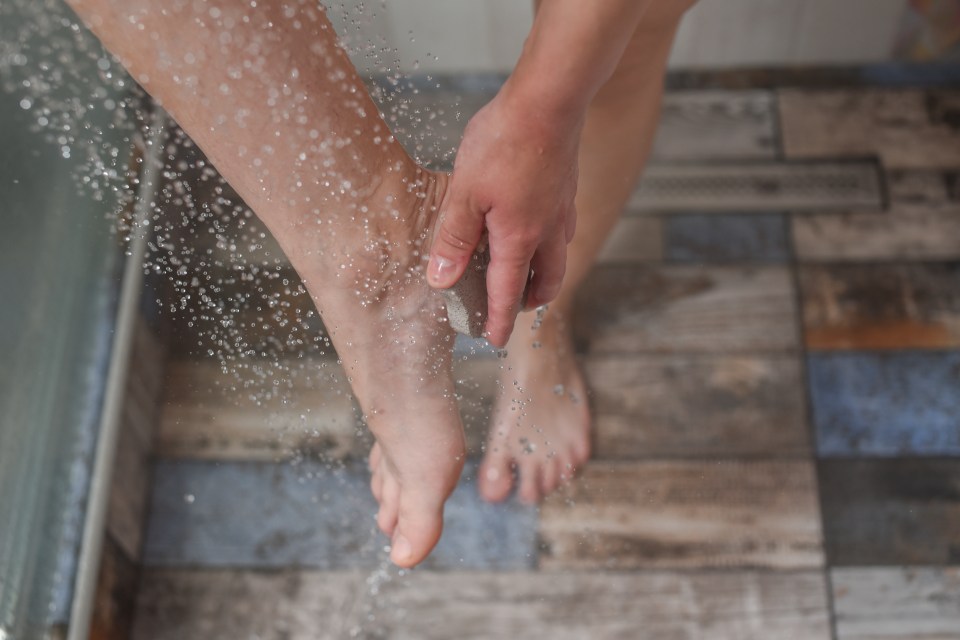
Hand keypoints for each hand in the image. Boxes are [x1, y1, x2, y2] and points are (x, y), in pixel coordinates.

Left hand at [427, 88, 580, 346]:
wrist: (549, 100)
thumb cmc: (504, 142)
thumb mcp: (465, 192)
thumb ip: (453, 238)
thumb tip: (441, 279)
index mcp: (519, 239)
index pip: (508, 293)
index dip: (499, 319)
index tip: (494, 339)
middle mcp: (548, 232)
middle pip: (545, 282)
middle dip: (529, 301)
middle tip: (513, 307)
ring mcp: (562, 210)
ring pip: (559, 257)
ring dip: (543, 274)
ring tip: (525, 273)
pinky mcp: (567, 189)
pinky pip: (562, 230)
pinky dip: (551, 244)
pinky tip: (536, 226)